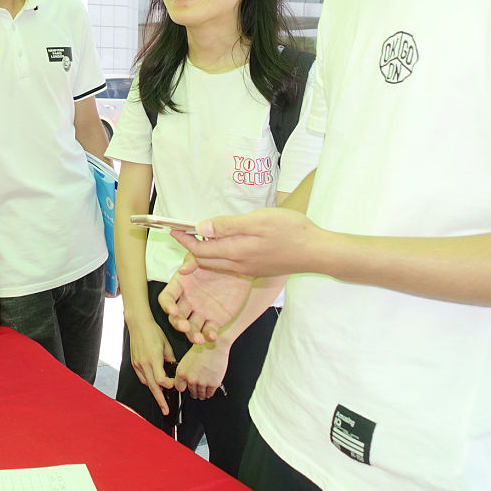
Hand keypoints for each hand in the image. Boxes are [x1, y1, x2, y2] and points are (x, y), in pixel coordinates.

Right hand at [125, 316, 175, 415]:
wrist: (138, 324)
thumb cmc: (153, 331)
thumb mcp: (167, 345)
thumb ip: (171, 359)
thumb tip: (175, 369)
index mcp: (154, 359)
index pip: (162, 380)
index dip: (170, 386)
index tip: (176, 385)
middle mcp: (144, 363)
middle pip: (153, 387)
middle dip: (160, 400)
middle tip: (166, 410)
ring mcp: (137, 364)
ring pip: (147, 383)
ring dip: (155, 390)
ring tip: (162, 396)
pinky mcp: (134, 363)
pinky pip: (142, 377)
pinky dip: (149, 381)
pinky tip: (154, 382)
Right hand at [158, 263, 251, 344]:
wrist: (240, 268)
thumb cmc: (217, 259)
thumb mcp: (202, 255)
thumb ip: (191, 261)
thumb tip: (183, 270)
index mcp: (180, 286)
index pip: (167, 298)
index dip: (167, 305)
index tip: (173, 310)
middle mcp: (187, 301)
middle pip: (176, 316)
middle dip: (178, 323)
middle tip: (185, 326)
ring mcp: (200, 312)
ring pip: (191, 328)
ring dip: (192, 335)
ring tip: (199, 338)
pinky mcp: (215, 320)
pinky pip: (209, 330)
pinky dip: (209, 335)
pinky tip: (212, 336)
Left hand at [172, 342, 229, 400]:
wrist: (214, 345)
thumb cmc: (202, 348)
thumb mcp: (187, 359)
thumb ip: (185, 371)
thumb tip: (185, 379)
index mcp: (181, 372)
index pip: (179, 388)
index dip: (184, 388)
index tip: (186, 388)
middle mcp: (191, 379)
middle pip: (191, 392)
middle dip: (194, 391)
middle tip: (196, 390)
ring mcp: (202, 382)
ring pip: (201, 395)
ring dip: (202, 394)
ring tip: (203, 392)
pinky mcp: (213, 384)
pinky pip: (210, 393)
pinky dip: (209, 393)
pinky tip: (209, 391)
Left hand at [173, 207, 327, 277]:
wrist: (318, 252)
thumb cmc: (291, 231)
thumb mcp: (258, 221)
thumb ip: (228, 226)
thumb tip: (201, 227)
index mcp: (236, 253)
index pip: (200, 250)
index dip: (184, 239)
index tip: (173, 228)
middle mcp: (239, 265)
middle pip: (205, 260)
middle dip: (190, 247)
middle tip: (181, 232)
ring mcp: (249, 269)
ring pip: (218, 264)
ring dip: (204, 253)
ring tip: (198, 236)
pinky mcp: (258, 269)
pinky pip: (230, 265)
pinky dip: (219, 256)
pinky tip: (223, 245)